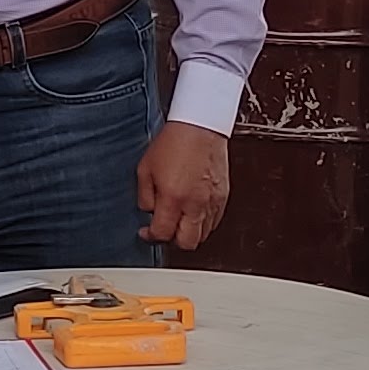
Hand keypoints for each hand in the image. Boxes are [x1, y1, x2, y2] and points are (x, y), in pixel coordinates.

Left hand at [134, 120, 231, 250]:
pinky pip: (215, 221)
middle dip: (173, 240)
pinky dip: (203, 222)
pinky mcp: (223, 196)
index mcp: (173, 198)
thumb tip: (148, 212)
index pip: (163, 234)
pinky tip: (193, 210)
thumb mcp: (145, 169)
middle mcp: (196, 203)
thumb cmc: (174, 142)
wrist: (199, 126)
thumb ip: (144, 196)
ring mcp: (212, 201)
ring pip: (203, 235)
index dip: (151, 237)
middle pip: (187, 243)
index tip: (147, 232)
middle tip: (165, 228)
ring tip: (179, 218)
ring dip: (189, 232)